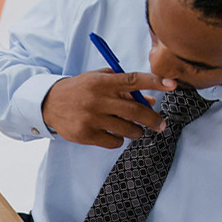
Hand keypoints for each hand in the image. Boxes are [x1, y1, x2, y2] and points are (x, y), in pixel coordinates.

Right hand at [41, 69, 176, 148]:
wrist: (49, 103)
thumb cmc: (81, 90)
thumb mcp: (99, 80)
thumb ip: (124, 87)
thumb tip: (151, 101)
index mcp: (103, 82)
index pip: (133, 80)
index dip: (155, 82)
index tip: (172, 85)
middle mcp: (98, 99)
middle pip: (136, 111)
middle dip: (153, 120)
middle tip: (161, 125)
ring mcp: (92, 118)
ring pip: (128, 129)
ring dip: (136, 131)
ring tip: (134, 129)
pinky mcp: (86, 135)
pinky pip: (114, 141)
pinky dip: (118, 139)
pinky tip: (112, 133)